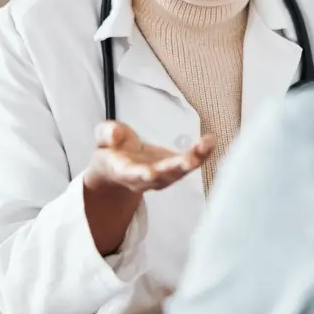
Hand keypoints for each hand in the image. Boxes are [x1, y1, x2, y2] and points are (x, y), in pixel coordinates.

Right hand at [84, 121, 214, 193]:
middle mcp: (146, 179)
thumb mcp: (102, 138)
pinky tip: (211, 141)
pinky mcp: (176, 168)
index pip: (133, 175)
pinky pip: (191, 163)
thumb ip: (107, 134)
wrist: (120, 167)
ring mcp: (164, 176)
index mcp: (125, 171)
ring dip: (195, 160)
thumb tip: (116, 134)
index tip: (150, 173)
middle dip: (176, 169)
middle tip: (189, 161)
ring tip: (205, 145)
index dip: (142, 175)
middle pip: (162, 176)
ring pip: (180, 172)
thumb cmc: (112, 151)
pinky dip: (202, 154)